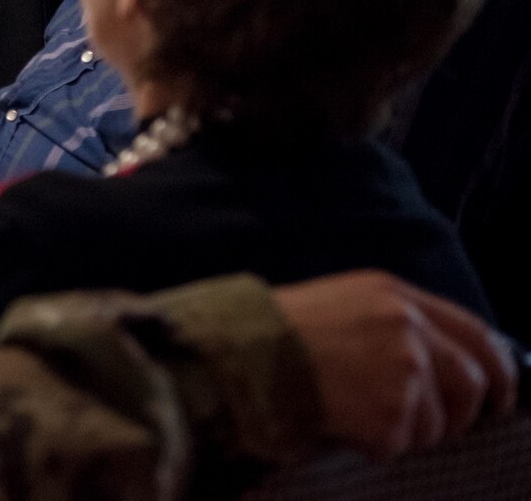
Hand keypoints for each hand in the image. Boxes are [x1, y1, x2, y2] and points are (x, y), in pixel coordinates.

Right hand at [274, 272, 515, 460]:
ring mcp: (403, 372)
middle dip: (462, 413)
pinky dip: (373, 444)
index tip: (499, 393)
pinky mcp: (390, 414)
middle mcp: (408, 329)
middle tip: (444, 427)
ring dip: (406, 431)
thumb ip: (392, 322)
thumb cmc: (277, 330)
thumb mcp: (341, 303)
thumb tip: (437, 362)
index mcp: (395, 296)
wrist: (241, 354)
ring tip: (356, 414)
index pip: (474, 331)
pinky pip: (398, 444)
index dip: (496, 366)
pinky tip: (339, 421)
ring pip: (436, 423)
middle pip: (472, 381)